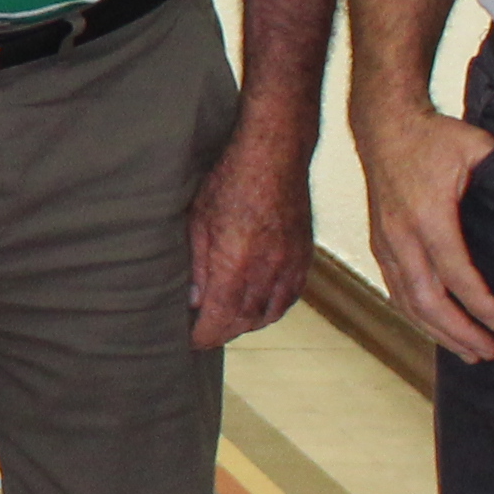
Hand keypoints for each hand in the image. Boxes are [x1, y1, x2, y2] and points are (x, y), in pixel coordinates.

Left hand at [184, 121, 314, 349]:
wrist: (275, 153)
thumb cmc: (230, 180)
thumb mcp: (198, 221)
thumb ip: (196, 266)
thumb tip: (193, 301)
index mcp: (235, 266)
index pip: (218, 322)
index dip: (202, 337)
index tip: (190, 340)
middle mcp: (266, 272)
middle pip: (243, 323)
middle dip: (221, 331)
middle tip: (203, 329)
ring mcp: (290, 265)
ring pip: (269, 314)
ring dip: (246, 322)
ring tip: (227, 318)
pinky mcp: (304, 256)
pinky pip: (289, 297)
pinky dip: (271, 307)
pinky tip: (257, 302)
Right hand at [356, 93, 493, 362]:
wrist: (384, 127)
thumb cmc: (433, 138)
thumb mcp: (475, 147)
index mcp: (427, 215)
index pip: (454, 273)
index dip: (479, 304)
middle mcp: (400, 236)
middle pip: (426, 299)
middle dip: (458, 331)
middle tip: (488, 351)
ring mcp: (385, 243)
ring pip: (406, 302)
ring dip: (437, 332)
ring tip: (467, 352)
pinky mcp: (380, 245)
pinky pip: (396, 291)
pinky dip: (417, 316)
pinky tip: (436, 329)